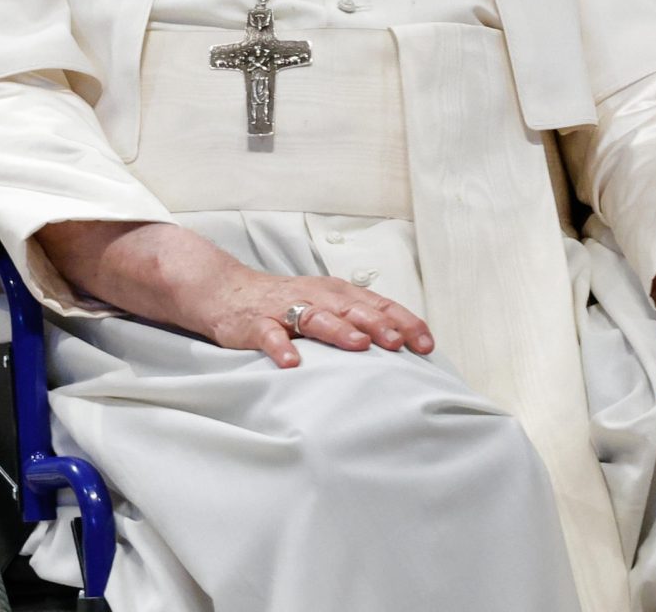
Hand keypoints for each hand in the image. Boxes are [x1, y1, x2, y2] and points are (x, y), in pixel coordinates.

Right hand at [183, 265, 436, 369]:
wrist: (229, 292)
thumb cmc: (289, 303)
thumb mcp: (329, 305)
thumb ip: (361, 319)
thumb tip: (405, 346)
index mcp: (340, 294)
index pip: (379, 306)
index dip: (404, 323)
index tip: (426, 345)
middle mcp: (318, 298)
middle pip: (354, 310)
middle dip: (378, 325)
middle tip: (398, 343)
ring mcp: (286, 310)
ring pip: (317, 318)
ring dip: (339, 330)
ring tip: (358, 345)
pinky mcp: (257, 324)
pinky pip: (270, 336)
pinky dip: (281, 347)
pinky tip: (291, 363)